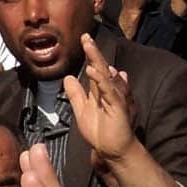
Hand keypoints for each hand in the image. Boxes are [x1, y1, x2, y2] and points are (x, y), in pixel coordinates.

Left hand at [64, 34, 135, 163]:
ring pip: (105, 76)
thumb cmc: (100, 132)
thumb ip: (76, 94)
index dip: (90, 54)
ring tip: (88, 46)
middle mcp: (109, 91)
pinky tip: (92, 71)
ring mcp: (114, 98)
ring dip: (96, 60)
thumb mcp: (82, 110)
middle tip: (86, 36)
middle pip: (100, 68)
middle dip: (93, 51)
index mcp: (100, 91)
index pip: (94, 69)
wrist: (112, 150)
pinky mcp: (118, 108)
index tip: (83, 39)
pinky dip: (101, 81)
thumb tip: (68, 78)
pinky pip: (109, 92)